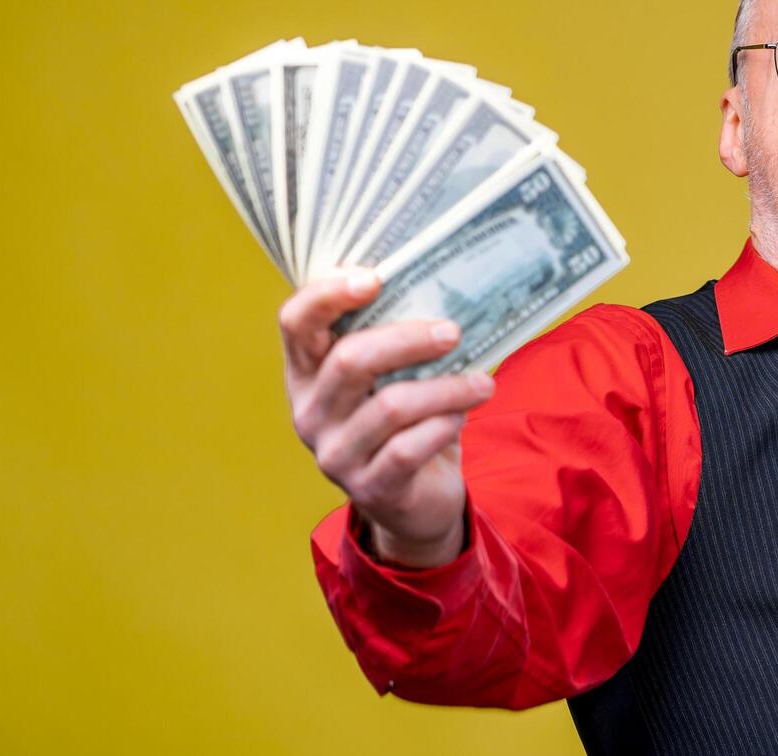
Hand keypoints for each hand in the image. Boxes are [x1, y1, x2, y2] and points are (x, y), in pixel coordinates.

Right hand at [279, 270, 495, 566]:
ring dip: (445, 388)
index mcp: (306, 373)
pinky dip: (444, 425)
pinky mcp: (370, 487)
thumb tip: (442, 279)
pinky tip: (463, 415)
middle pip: (350, 360)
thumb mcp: (388, 376)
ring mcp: (335, 454)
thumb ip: (392, 335)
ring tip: (481, 382)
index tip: (374, 277)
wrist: (414, 500)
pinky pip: (409, 448)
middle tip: (453, 331)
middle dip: (409, 340)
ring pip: (390, 406)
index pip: (295, 322)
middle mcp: (310, 412)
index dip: (327, 294)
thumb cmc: (405, 420)